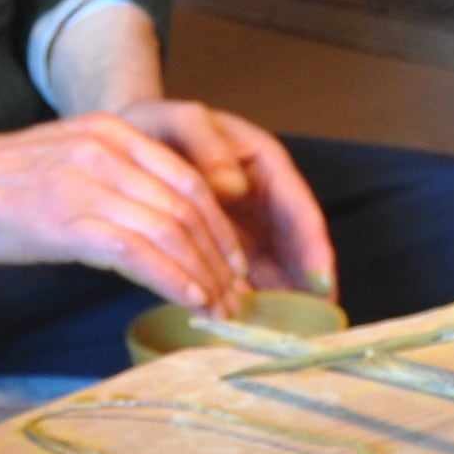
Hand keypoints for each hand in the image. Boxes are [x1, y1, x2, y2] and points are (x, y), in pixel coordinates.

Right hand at [0, 115, 260, 314]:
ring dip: (203, 275)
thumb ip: (117, 182)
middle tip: (236, 297)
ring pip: (170, 230)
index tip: (234, 266)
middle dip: (220, 258)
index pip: (192, 180)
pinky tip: (189, 300)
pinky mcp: (67, 221)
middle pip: (189, 207)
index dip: (221, 228)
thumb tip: (161, 231)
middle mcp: (109, 150)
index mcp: (115, 131)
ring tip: (218, 309)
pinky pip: (137, 251)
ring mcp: (88, 182)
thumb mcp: (71, 161)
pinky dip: (171, 278)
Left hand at [39, 4, 338, 299]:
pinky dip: (243, 299)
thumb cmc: (159, 125)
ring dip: (277, 299)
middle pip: (294, 248)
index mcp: (266, 165)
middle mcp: (262, 199)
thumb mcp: (182, 121)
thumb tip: (235, 187)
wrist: (131, 139)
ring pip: (272, 268)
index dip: (314, 247)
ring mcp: (245, 224)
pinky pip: (241, 276)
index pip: (301, 211)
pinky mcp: (222, 245)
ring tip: (277, 332)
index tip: (322, 281)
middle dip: (304, 286)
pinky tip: (239, 323)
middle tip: (310, 325)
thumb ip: (207, 143)